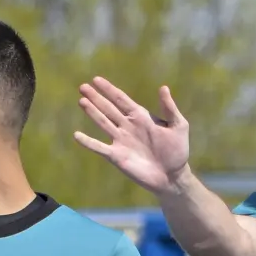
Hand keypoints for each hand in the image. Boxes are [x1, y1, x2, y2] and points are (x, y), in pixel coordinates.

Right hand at [73, 78, 190, 195]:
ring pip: (103, 123)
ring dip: (92, 112)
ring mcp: (121, 141)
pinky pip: (99, 147)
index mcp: (141, 117)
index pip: (121, 99)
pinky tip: (76, 135)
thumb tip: (163, 87)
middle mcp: (128, 126)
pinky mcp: (117, 156)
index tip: (96, 79)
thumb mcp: (179, 126)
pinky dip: (88, 142)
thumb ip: (169, 108)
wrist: (172, 176)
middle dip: (96, 98)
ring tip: (81, 101)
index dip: (109, 89)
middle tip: (82, 87)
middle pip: (108, 108)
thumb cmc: (178, 151)